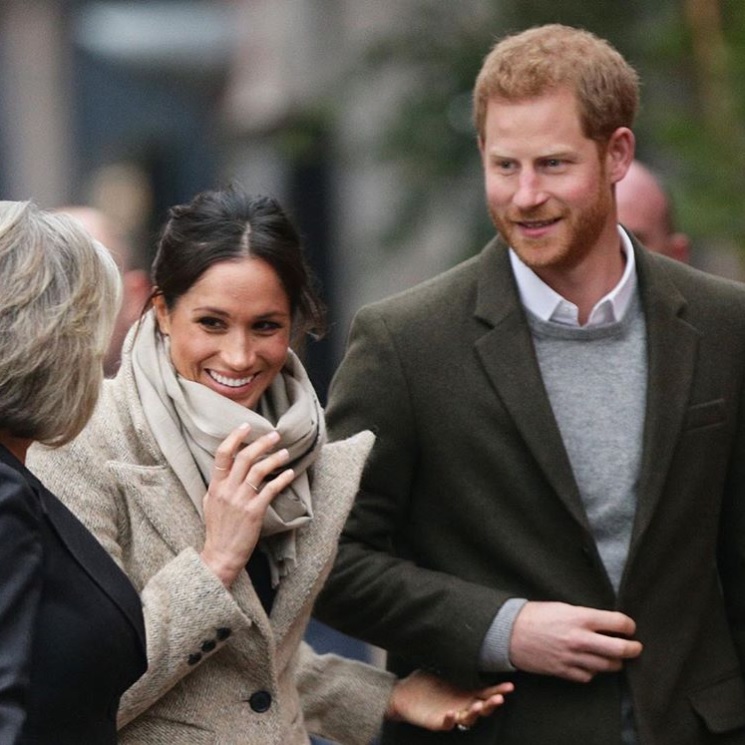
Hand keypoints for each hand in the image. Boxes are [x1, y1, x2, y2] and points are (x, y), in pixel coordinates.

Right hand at [200, 424, 294, 586]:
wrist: (221, 555)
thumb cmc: (217, 530)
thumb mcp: (210, 503)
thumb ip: (218, 485)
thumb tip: (226, 470)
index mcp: (215, 486)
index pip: (222, 455)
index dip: (234, 437)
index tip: (246, 426)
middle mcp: (227, 490)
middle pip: (244, 458)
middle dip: (261, 443)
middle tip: (275, 435)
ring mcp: (241, 500)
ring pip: (259, 471)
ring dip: (274, 458)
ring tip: (285, 452)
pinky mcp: (254, 512)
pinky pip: (270, 489)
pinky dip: (281, 479)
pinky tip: (289, 473)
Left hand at [385, 670, 512, 730]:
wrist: (404, 694)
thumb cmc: (425, 680)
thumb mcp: (442, 666)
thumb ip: (454, 659)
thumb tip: (464, 638)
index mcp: (465, 692)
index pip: (486, 693)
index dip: (498, 690)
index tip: (509, 686)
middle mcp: (462, 705)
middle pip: (482, 709)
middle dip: (491, 704)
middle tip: (499, 698)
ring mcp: (452, 714)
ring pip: (468, 719)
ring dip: (474, 713)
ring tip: (478, 706)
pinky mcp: (438, 722)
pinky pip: (447, 724)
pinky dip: (450, 720)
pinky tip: (452, 713)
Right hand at [509, 601, 641, 682]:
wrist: (508, 632)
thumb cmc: (535, 615)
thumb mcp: (563, 607)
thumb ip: (585, 616)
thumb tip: (606, 624)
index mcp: (580, 617)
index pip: (619, 623)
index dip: (629, 626)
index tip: (629, 627)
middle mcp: (580, 639)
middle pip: (621, 649)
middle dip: (633, 649)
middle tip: (635, 647)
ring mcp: (573, 657)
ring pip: (608, 666)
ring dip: (614, 662)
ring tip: (613, 657)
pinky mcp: (564, 671)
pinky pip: (589, 677)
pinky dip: (593, 672)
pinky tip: (590, 664)